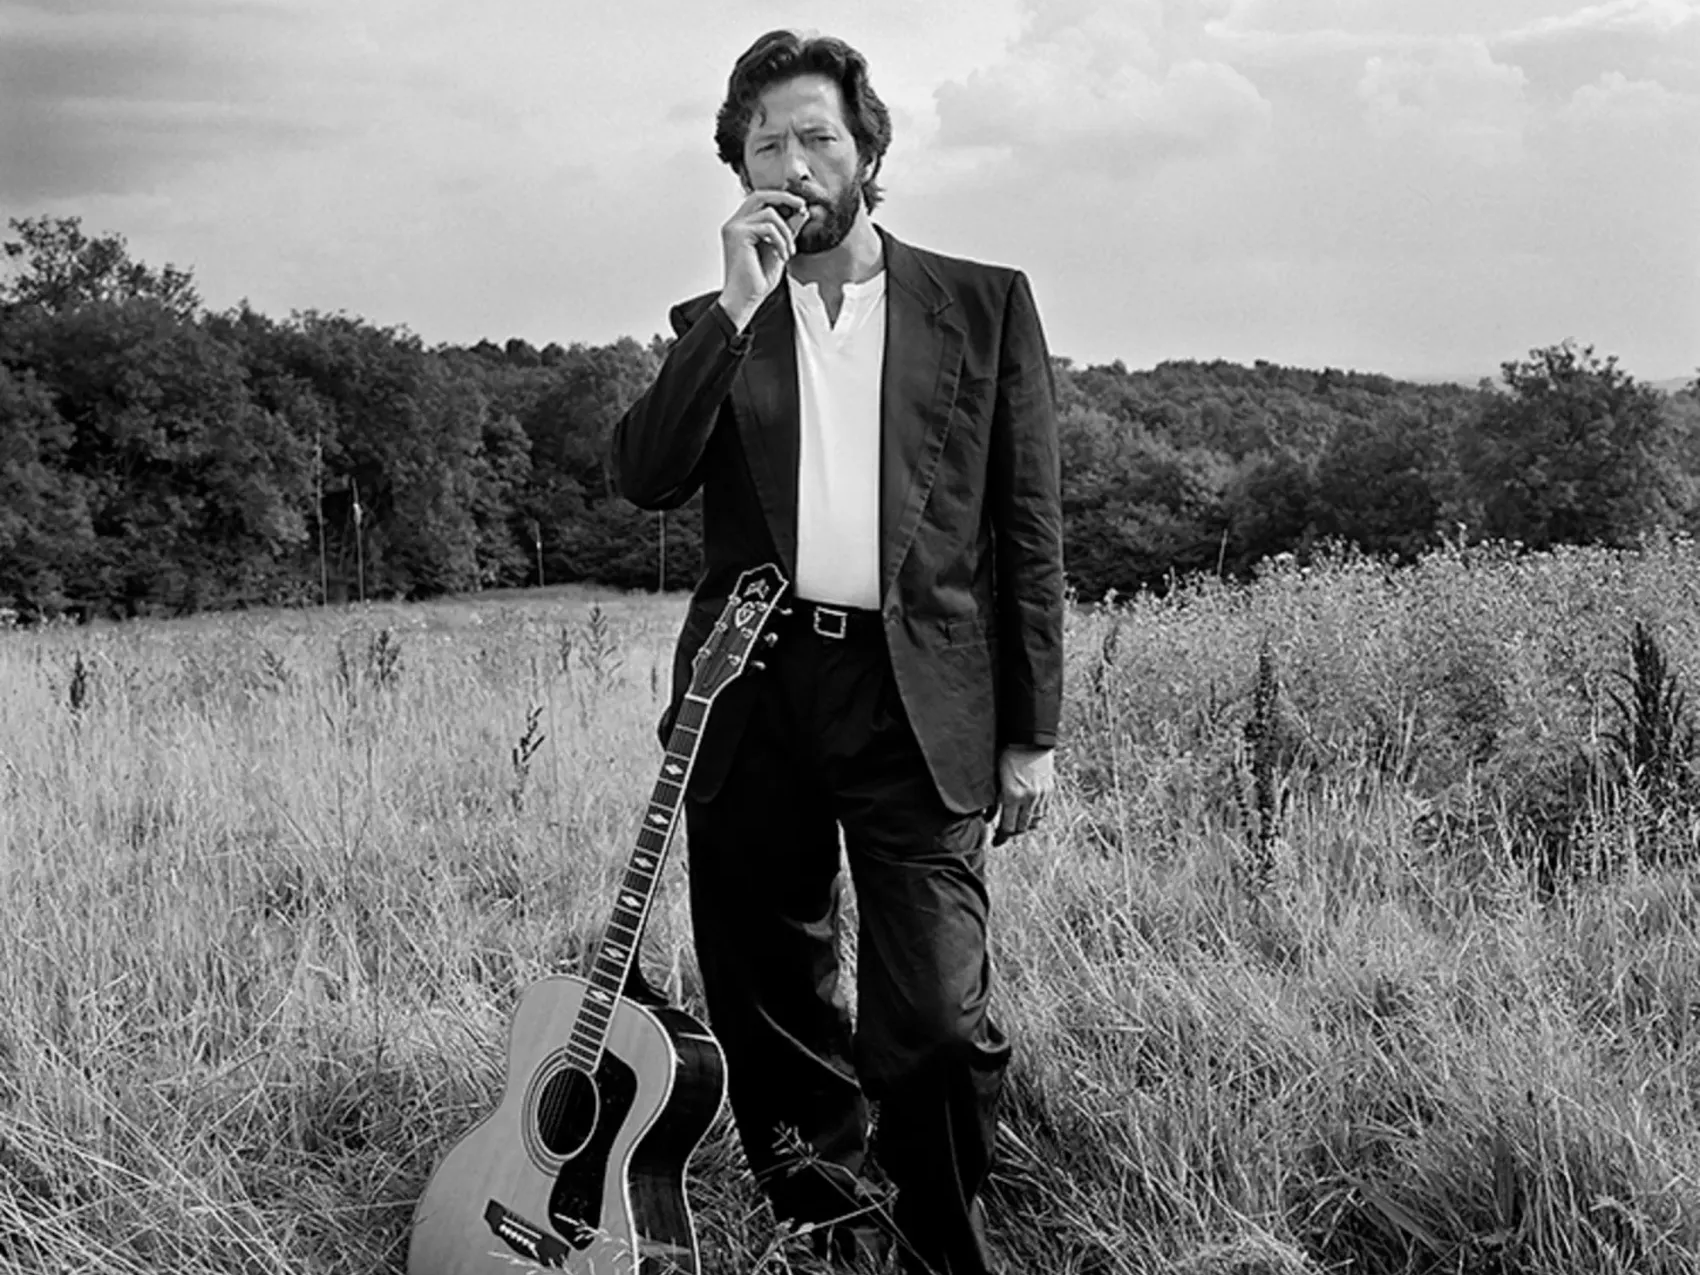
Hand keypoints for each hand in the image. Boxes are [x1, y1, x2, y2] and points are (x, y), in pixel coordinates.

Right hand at [718, 190, 807, 330]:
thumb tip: (801, 213)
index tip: (800, 206)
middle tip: (802, 206)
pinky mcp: (737, 234)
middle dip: (784, 198)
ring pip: (769, 212)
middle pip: (760, 195)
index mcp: (742, 226)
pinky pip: (768, 227)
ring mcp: (734, 227)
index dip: (780, 199)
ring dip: (786, 231)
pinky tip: (783, 256)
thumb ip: (787, 231)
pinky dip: (781, 241)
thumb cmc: (757, 280)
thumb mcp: (779, 250)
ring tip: (789, 251)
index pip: (760, 201)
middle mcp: (735, 224)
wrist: (745, 299)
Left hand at [991, 745, 1054, 845]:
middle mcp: (1029, 799)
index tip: (995, 842)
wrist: (1029, 739)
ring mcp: (1041, 795)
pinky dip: (1035, 816)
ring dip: (1025, 825)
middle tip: (1004, 832)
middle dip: (1012, 832)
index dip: (1001, 837)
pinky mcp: (1050, 790)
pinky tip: (1028, 813)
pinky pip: (1043, 811)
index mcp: (1012, 796)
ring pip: (1034, 821)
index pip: (1008, 827)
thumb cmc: (1007, 755)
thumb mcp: (995, 777)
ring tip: (1016, 823)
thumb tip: (988, 817)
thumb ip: (993, 800)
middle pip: (1022, 827)